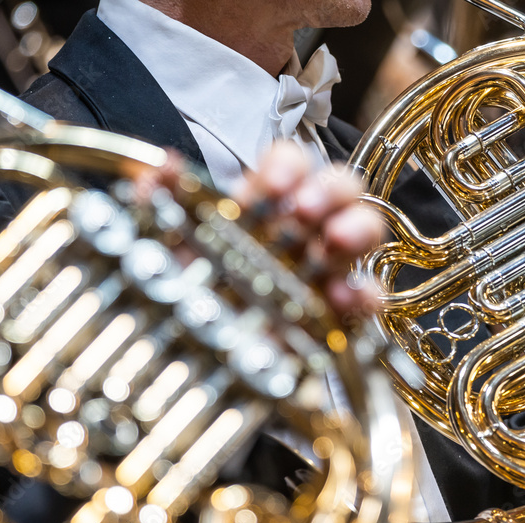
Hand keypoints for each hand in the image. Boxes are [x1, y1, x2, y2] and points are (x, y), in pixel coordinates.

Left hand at [140, 143, 382, 320]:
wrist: (194, 356)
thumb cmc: (189, 293)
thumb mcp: (162, 248)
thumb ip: (158, 207)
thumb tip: (156, 174)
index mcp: (264, 206)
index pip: (290, 164)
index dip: (288, 166)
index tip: (274, 186)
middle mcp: (301, 230)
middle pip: (338, 187)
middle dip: (329, 189)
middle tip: (306, 210)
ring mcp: (324, 268)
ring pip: (363, 229)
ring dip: (356, 226)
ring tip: (334, 240)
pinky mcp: (339, 313)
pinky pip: (367, 297)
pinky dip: (365, 293)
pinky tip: (344, 298)